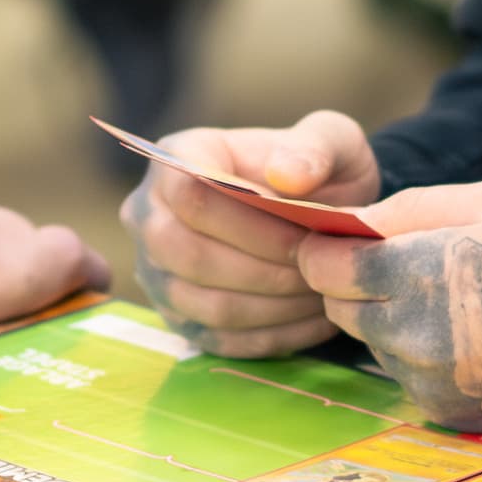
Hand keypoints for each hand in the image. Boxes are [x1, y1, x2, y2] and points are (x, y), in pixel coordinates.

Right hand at [122, 111, 380, 356]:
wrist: (319, 210)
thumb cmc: (321, 171)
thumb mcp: (333, 141)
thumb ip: (316, 149)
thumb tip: (287, 176)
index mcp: (178, 157)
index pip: (192, 193)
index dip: (252, 222)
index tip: (307, 233)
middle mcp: (149, 214)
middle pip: (189, 254)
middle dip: (265, 270)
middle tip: (318, 271)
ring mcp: (156, 270)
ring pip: (206, 304)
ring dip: (274, 307)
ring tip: (322, 294)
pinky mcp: (176, 316)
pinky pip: (219, 340)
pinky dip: (273, 335)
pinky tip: (314, 320)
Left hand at [296, 179, 481, 429]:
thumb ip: (413, 208)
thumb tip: (356, 221)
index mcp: (417, 272)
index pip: (325, 267)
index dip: (328, 249)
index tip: (344, 240)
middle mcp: (411, 335)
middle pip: (341, 308)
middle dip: (356, 284)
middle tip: (405, 263)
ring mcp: (428, 381)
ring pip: (374, 344)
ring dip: (390, 320)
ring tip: (452, 299)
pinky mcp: (448, 413)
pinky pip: (408, 377)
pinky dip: (422, 356)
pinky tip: (471, 336)